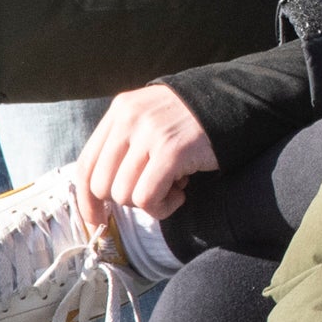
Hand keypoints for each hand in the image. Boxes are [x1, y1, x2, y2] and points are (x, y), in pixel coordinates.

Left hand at [74, 83, 217, 227]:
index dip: (86, 199)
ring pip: (124, 194)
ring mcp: (150, 134)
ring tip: (173, 190)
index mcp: (120, 111)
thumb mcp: (151, 120)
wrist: (235, 102)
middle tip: (153, 193)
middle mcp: (129, 120)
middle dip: (125, 201)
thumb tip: (102, 191)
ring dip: (149, 204)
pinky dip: (162, 207)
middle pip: (101, 185)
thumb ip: (125, 144)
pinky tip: (181, 194)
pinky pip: (147, 197)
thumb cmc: (193, 121)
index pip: (85, 164)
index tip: (97, 218)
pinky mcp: (172, 151)